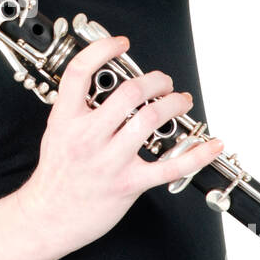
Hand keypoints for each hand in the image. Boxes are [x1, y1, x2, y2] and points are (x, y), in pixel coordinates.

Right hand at [13, 34, 224, 259]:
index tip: (121, 43)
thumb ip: (77, 108)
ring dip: (175, 104)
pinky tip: (211, 144)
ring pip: (151, 119)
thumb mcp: (56, 131)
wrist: (48, 216)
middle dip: (156, 80)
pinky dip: (196, 154)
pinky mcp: (128, 183)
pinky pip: (170, 166)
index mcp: (66, 119)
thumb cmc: (56, 175)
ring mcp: (109, 160)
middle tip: (164, 81)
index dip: (103, 49)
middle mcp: (88, 136)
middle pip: (129, 92)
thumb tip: (104, 85)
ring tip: (181, 101)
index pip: (80, 72)